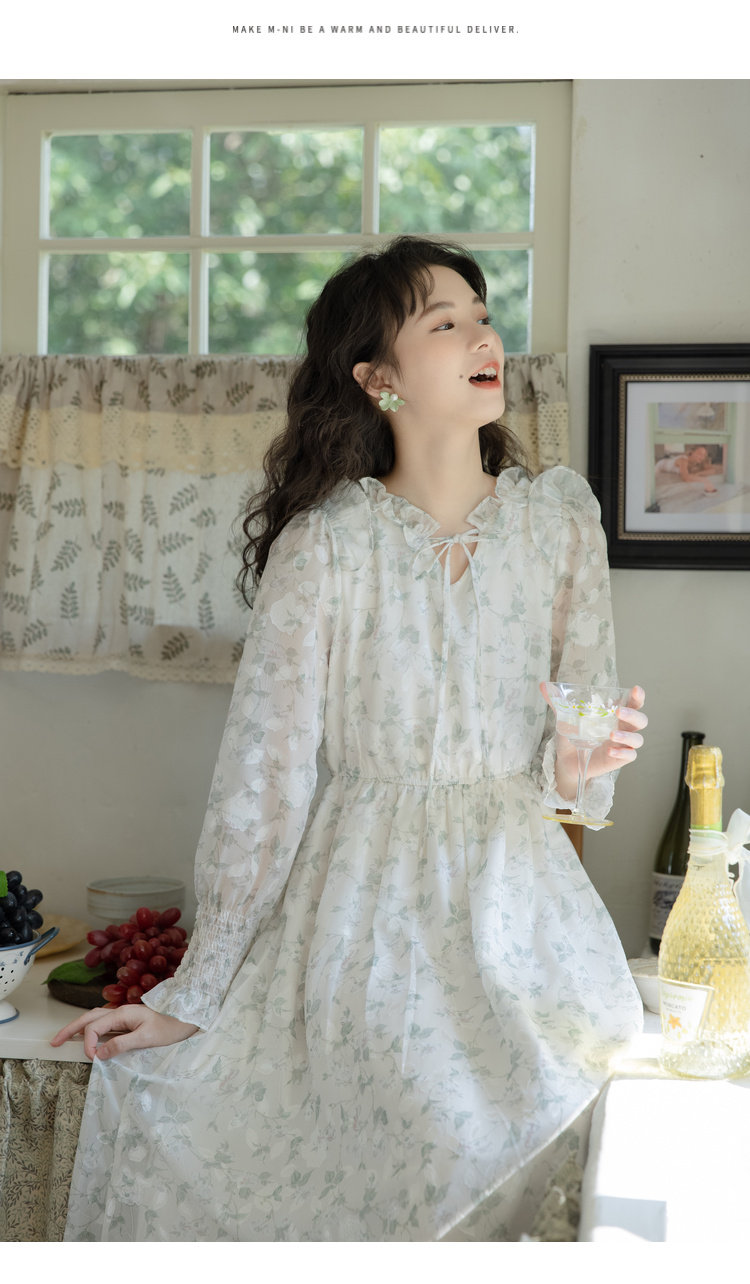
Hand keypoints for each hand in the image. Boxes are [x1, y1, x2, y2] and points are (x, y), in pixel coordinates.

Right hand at [50, 1003, 198, 1060]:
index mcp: (123, 1013)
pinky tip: (88, 1037)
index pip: (95, 1026)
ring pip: (95, 1019)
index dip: (89, 1043)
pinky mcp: (128, 1022)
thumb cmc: (170, 1028)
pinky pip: (104, 1024)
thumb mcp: (146, 1038)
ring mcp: (124, 1016)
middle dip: (70, 1029)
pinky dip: (91, 1030)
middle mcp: (121, 1012)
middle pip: (89, 1017)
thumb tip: (98, 1053)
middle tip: (54, 1041)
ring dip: (79, 1027)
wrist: (187, 1020)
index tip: (93, 1059)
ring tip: (65, 1038)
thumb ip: (121, 1044)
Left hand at [543, 684, 647, 799]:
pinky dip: (623, 752)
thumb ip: (558, 702)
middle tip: (619, 711)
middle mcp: (623, 727)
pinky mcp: (620, 759)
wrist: (567, 760)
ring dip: (627, 735)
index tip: (635, 690)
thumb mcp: (565, 718)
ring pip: (638, 739)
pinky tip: (610, 751)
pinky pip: (630, 756)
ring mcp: (624, 744)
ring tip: (611, 735)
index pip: (633, 703)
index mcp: (615, 714)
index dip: (637, 696)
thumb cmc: (573, 735)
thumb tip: (543, 685)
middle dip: (634, 714)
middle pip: (641, 720)